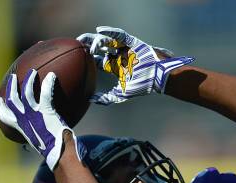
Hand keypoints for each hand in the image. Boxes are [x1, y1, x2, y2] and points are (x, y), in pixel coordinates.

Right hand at [0, 70, 80, 169]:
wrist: (58, 152)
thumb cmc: (50, 149)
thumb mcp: (37, 142)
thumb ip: (34, 134)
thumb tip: (38, 134)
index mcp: (20, 127)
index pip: (4, 116)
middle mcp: (24, 118)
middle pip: (13, 98)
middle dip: (11, 86)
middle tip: (13, 77)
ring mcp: (34, 113)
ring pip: (27, 91)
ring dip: (29, 79)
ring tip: (32, 73)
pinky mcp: (46, 110)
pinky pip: (45, 92)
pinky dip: (48, 82)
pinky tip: (52, 76)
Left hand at [77, 26, 194, 104]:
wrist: (157, 78)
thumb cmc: (142, 86)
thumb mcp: (121, 95)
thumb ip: (106, 98)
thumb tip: (89, 99)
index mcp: (115, 67)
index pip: (99, 60)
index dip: (88, 57)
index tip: (79, 55)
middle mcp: (119, 56)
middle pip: (100, 47)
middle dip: (88, 43)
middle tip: (77, 43)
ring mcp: (125, 48)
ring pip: (108, 40)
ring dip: (97, 40)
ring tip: (89, 44)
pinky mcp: (131, 41)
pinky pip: (119, 34)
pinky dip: (110, 31)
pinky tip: (100, 31)